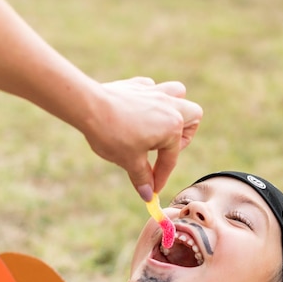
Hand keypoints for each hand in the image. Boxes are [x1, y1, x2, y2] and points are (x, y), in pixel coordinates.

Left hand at [84, 77, 202, 199]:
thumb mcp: (130, 161)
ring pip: (178, 93)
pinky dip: (151, 99)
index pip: (171, 158)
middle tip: (166, 150)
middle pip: (193, 115)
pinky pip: (152, 88)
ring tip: (160, 126)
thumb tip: (148, 196)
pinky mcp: (136, 85)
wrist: (89, 107)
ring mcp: (154, 92)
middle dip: (185, 134)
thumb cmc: (112, 134)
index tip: (152, 189)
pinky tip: (139, 112)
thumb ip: (142, 178)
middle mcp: (169, 106)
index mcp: (172, 126)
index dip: (161, 177)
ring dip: (175, 108)